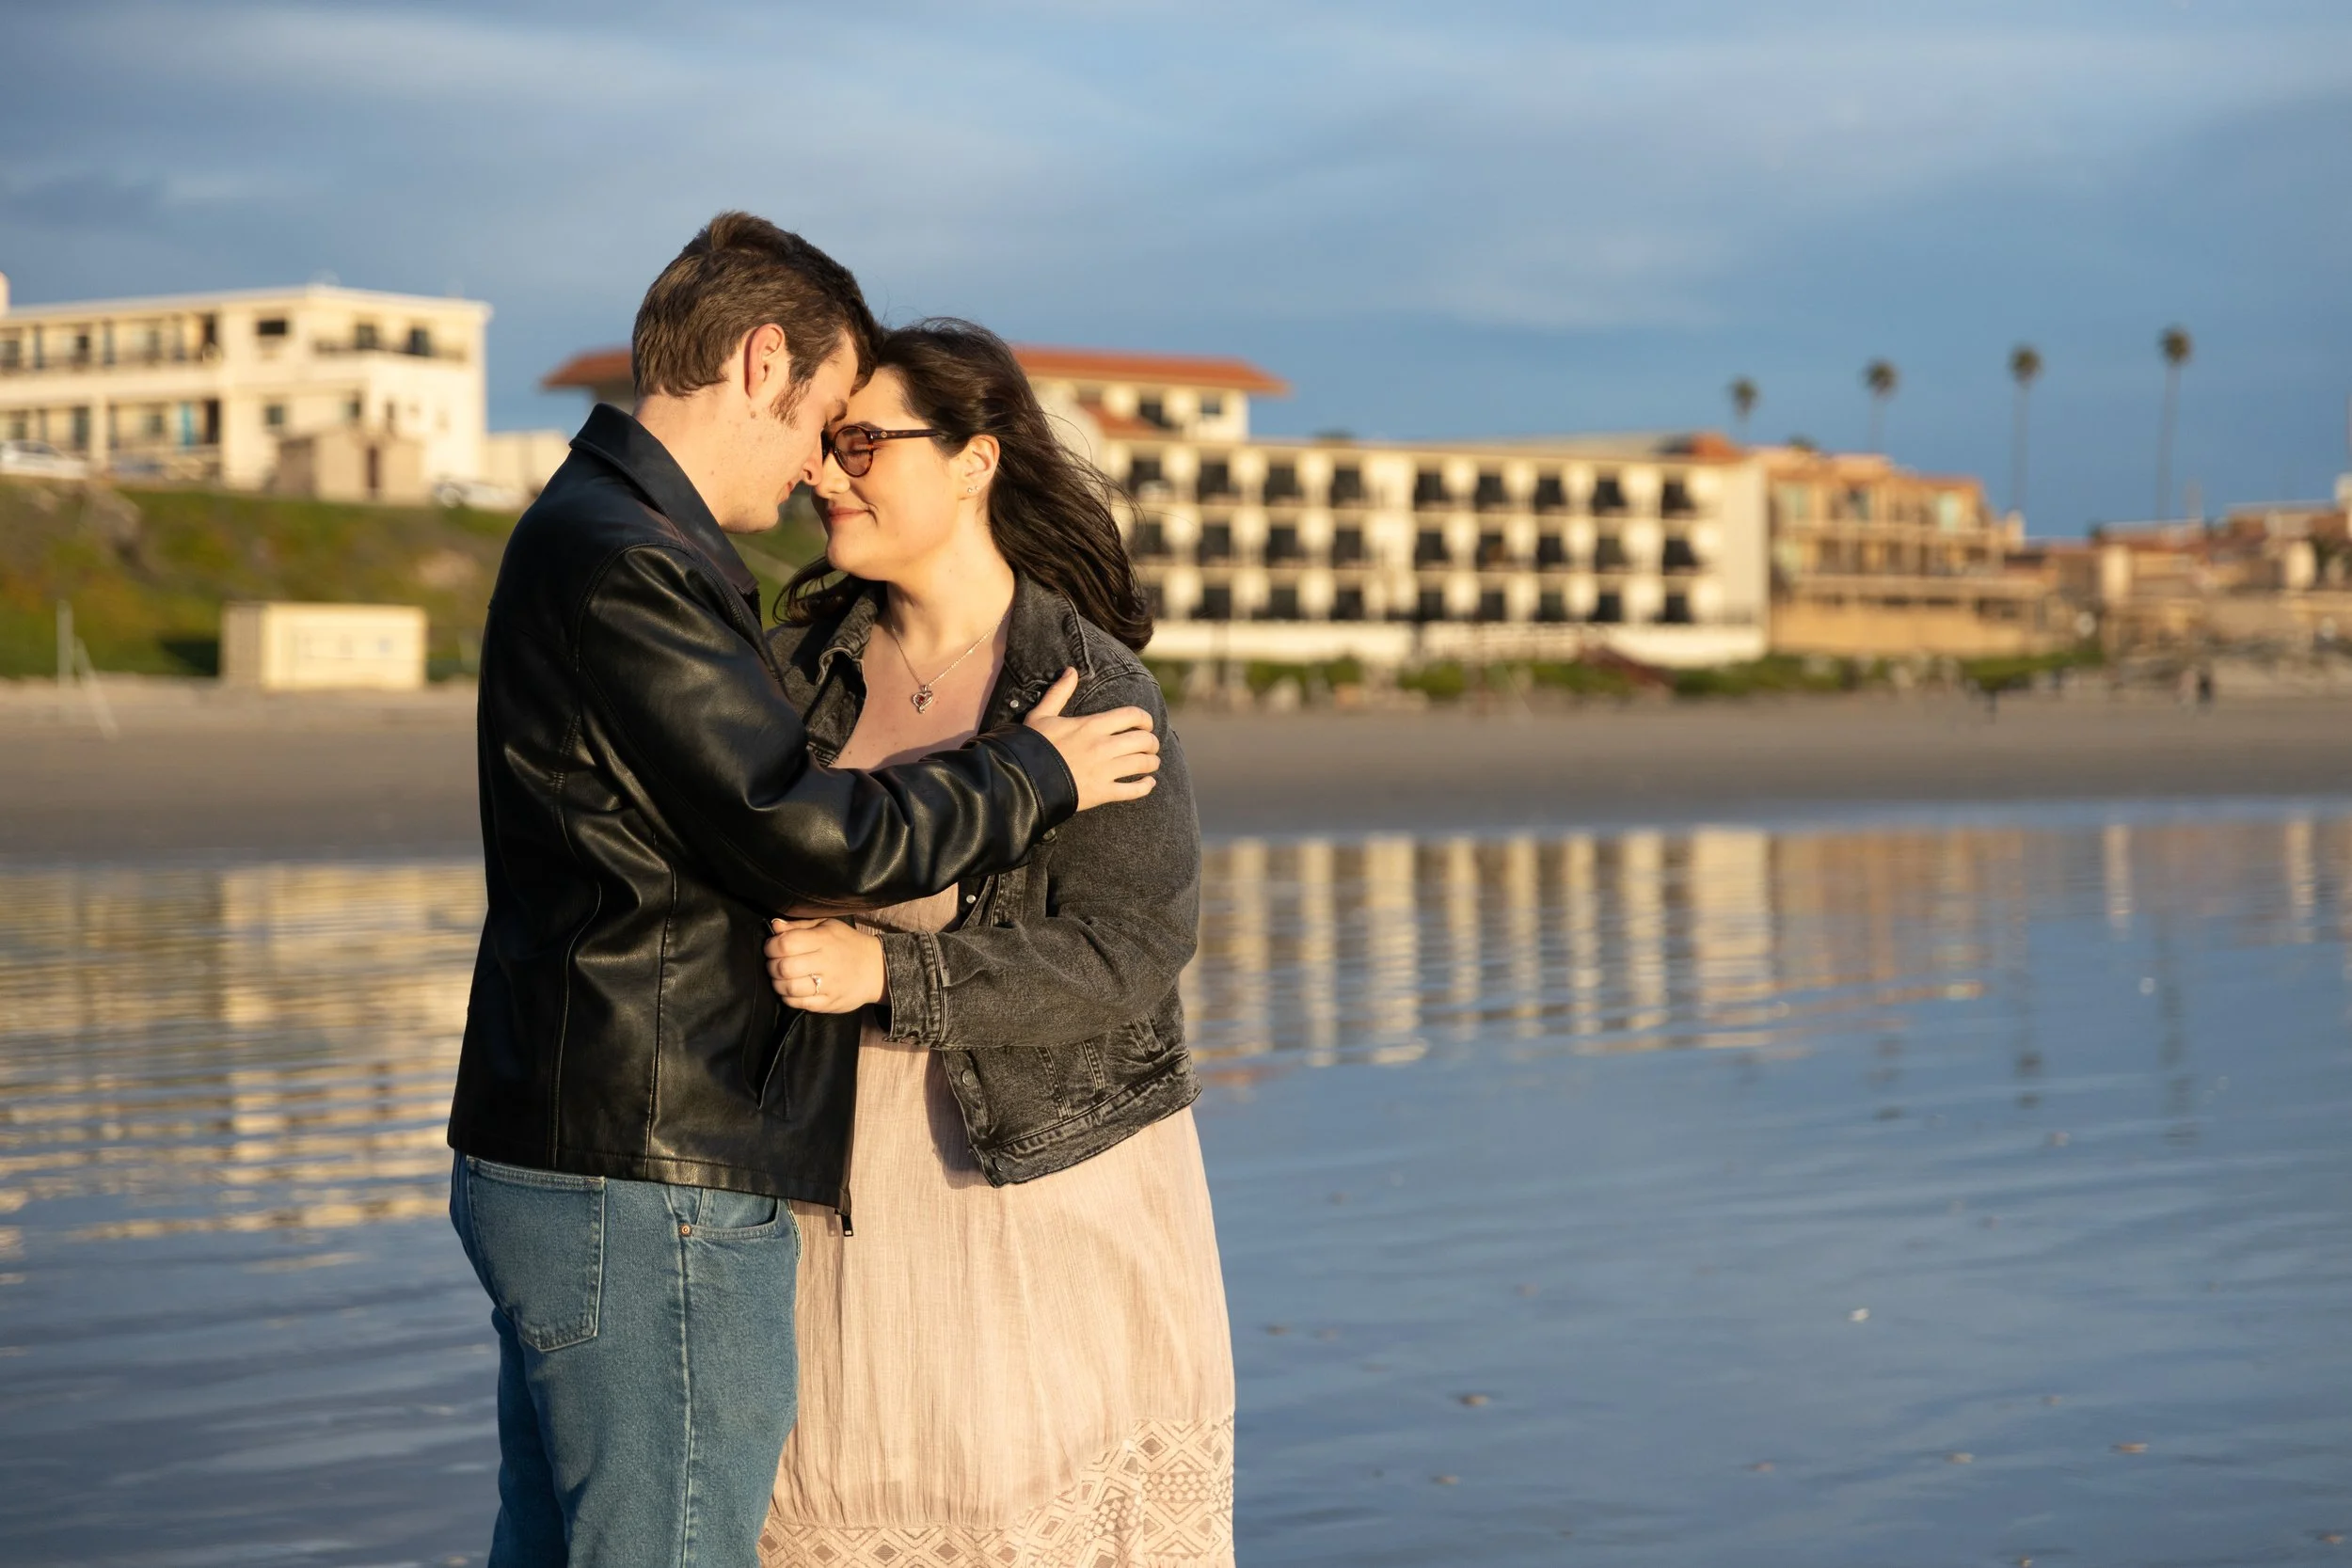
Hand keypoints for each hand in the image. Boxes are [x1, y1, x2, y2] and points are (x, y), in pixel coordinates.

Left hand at [765, 917, 885, 1013]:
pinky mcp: (829, 1003)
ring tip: (781, 978)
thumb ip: (799, 926)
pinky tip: (791, 990)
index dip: (771, 946)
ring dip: (777, 983)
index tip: (772, 947)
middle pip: (784, 967)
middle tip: (774, 964)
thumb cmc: (848, 944)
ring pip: (789, 988)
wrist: (878, 969)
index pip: (785, 944)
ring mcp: (828, 986)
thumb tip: (775, 926)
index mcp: (823, 940)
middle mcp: (826, 963)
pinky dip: (788, 997)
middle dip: (771, 966)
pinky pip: (799, 1004)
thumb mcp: (828, 926)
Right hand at [1023, 667, 1159, 810]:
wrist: (1021, 779)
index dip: (1145, 719)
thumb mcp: (1042, 714)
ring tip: (1152, 763)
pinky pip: (1133, 791)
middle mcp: (1103, 746)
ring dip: (1152, 762)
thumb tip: (1071, 671)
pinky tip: (1149, 783)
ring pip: (1143, 764)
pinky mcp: (1102, 793)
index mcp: (1092, 725)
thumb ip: (1059, 692)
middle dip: (1152, 742)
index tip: (1146, 724)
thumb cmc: (1032, 745)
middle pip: (1143, 740)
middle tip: (1151, 745)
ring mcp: (1104, 771)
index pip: (1132, 716)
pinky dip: (1145, 787)